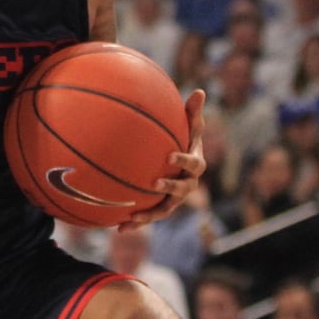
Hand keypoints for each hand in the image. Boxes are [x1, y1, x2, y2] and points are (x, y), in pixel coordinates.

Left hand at [120, 89, 206, 230]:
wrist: (177, 161)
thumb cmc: (183, 138)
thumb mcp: (189, 126)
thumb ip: (193, 112)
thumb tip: (200, 91)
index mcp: (195, 165)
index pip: (193, 164)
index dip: (184, 161)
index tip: (170, 155)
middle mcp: (188, 184)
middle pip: (182, 189)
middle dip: (169, 187)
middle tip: (154, 182)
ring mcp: (175, 198)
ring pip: (165, 209)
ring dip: (151, 214)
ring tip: (134, 216)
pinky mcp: (162, 207)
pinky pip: (150, 216)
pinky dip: (137, 223)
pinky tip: (119, 227)